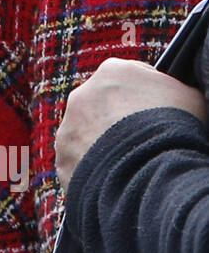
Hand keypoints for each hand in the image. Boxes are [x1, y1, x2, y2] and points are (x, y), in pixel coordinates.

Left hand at [55, 57, 206, 191]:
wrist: (153, 171)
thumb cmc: (176, 128)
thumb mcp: (190, 96)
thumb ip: (174, 89)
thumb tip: (173, 96)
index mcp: (112, 72)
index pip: (128, 79)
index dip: (144, 98)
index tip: (154, 115)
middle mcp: (82, 95)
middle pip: (101, 107)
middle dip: (117, 123)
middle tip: (140, 142)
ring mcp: (68, 128)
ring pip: (85, 136)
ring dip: (101, 148)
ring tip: (127, 166)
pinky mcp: (63, 160)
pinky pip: (78, 165)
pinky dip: (93, 173)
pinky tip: (114, 181)